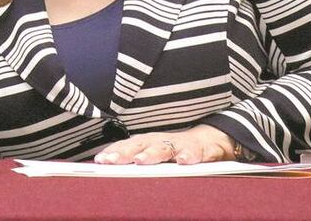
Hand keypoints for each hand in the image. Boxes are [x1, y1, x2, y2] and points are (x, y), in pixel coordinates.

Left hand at [94, 124, 236, 164]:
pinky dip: (188, 155)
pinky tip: (183, 161)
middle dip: (125, 153)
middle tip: (112, 161)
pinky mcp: (199, 149)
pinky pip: (194, 152)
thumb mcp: (155, 155)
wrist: (210, 140)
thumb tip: (112, 169)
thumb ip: (138, 161)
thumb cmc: (176, 150)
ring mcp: (179, 144)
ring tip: (141, 161)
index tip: (100, 161)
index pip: (126, 146)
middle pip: (140, 145)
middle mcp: (161, 141)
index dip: (113, 152)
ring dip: (152, 153)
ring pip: (164, 147)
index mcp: (148, 143)